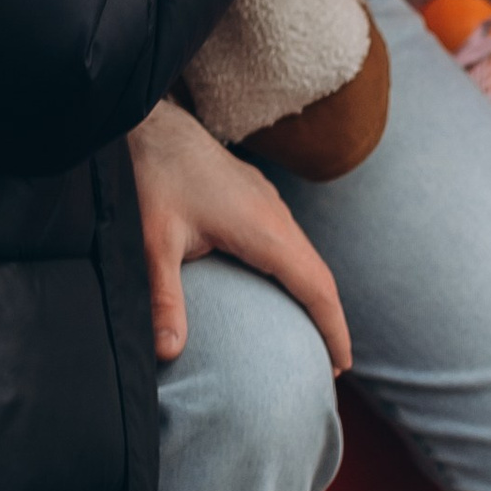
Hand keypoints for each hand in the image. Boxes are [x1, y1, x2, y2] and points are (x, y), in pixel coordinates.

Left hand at [126, 101, 350, 372]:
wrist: (150, 122)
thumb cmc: (152, 177)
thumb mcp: (152, 242)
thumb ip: (164, 297)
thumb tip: (169, 352)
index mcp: (263, 228)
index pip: (315, 286)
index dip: (333, 329)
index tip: (341, 367)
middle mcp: (275, 214)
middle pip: (319, 273)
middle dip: (330, 319)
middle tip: (333, 365)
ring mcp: (268, 201)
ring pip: (306, 254)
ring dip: (316, 293)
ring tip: (312, 334)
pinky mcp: (255, 195)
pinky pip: (290, 240)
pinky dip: (298, 271)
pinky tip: (281, 287)